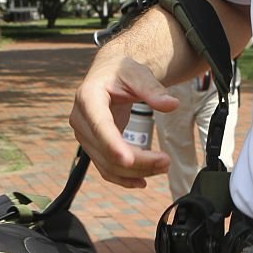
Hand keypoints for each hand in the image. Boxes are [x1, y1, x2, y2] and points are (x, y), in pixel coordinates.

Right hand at [70, 52, 178, 187]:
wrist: (109, 74)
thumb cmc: (122, 72)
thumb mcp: (138, 74)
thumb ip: (153, 89)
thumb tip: (171, 104)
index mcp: (88, 97)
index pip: (99, 125)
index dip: (112, 144)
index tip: (129, 160)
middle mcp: (81, 119)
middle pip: (106, 151)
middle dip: (137, 161)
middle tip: (166, 161)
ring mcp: (85, 136)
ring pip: (107, 165)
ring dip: (136, 171)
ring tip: (163, 166)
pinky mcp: (93, 146)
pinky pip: (105, 169)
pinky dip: (124, 179)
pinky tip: (142, 181)